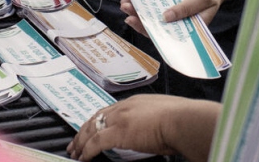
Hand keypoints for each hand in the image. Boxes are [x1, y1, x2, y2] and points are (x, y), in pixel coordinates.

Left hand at [67, 95, 218, 161]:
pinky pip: (95, 142)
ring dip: (81, 142)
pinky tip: (83, 158)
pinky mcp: (118, 132)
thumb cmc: (182, 121)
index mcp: (136, 102)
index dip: (97, 121)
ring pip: (91, 129)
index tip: (91, 130)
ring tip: (75, 152)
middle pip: (96, 118)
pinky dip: (87, 150)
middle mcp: (125, 107)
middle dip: (83, 131)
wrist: (183, 120)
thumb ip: (153, 123)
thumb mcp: (165, 117)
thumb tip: (154, 133)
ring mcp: (120, 118)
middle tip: (75, 143)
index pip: (109, 111)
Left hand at [119, 0, 226, 35]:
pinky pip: (154, 6)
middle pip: (157, 28)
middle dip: (140, 22)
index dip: (154, 34)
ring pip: (153, 17)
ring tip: (125, 5)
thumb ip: (186, 8)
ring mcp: (173, 15)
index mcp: (189, 30)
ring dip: (138, 12)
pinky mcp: (169, 6)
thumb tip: (166, 17)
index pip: (168, 38)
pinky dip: (144, 3)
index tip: (141, 28)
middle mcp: (179, 26)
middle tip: (128, 15)